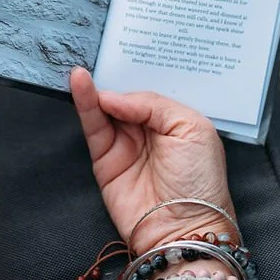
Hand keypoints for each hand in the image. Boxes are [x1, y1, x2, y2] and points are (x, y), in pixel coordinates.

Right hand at [70, 68, 236, 253]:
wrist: (182, 227)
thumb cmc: (199, 180)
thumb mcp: (191, 128)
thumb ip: (155, 105)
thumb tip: (117, 97)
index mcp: (178, 120)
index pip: (153, 91)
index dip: (140, 74)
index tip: (126, 52)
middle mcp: (152, 130)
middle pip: (128, 97)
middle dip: (116, 77)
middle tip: (102, 52)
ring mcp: (127, 144)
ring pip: (107, 108)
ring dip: (96, 88)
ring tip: (84, 68)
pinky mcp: (105, 159)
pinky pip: (93, 126)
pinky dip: (85, 103)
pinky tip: (80, 83)